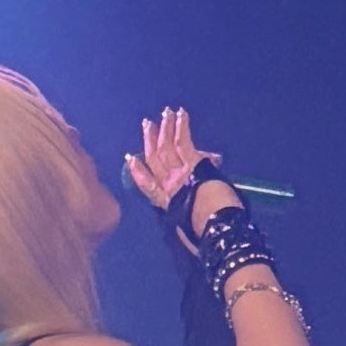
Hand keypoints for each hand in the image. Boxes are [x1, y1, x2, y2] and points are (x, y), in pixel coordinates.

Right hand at [124, 107, 226, 238]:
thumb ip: (186, 219)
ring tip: (164, 113)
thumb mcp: (189, 231)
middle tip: (147, 123)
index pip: (147, 185)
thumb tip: (191, 217)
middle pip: (155, 159)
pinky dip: (181, 126)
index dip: (137, 172)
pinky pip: (183, 141)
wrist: (214, 225)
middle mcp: (169, 185)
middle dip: (150, 140)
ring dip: (165, 128)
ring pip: (167, 146)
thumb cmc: (203, 233)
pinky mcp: (192, 163)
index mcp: (166, 203)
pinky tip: (181, 113)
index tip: (130, 159)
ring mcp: (179, 173)